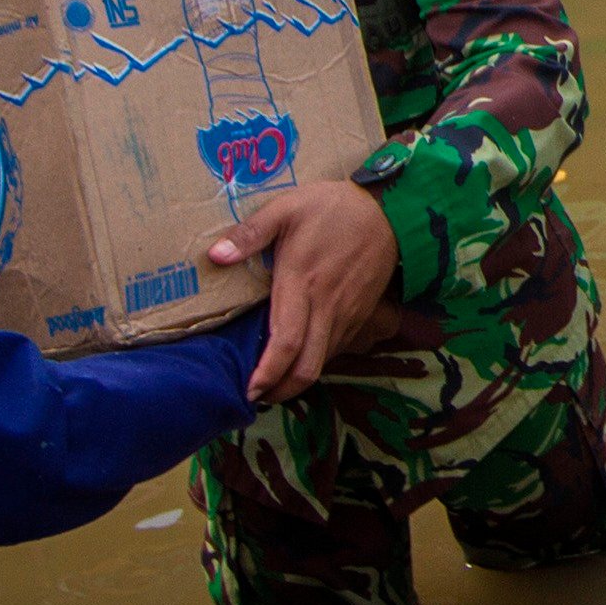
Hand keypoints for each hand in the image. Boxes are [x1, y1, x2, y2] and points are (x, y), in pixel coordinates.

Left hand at [205, 179, 401, 405]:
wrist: (389, 212)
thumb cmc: (333, 208)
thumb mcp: (286, 208)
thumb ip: (250, 233)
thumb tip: (216, 256)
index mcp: (302, 282)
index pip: (286, 342)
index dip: (268, 373)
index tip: (249, 389)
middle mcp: (327, 306)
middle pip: (307, 367)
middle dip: (281, 391)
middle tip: (257, 397)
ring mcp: (347, 314)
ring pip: (323, 363)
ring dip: (297, 380)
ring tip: (272, 382)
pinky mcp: (360, 316)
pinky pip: (335, 349)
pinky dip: (315, 362)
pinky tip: (298, 358)